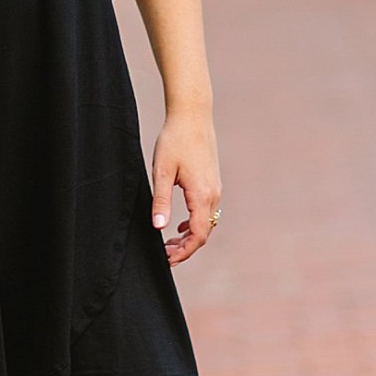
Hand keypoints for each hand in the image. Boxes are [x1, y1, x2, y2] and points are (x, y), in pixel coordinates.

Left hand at [152, 112, 220, 263]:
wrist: (192, 116)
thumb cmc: (174, 140)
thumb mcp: (161, 172)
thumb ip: (161, 201)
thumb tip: (160, 228)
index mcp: (202, 195)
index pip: (197, 235)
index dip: (183, 252)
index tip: (166, 260)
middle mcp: (214, 194)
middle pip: (203, 233)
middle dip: (185, 248)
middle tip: (164, 256)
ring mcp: (216, 188)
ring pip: (206, 223)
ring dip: (189, 236)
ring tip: (168, 244)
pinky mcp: (213, 182)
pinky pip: (207, 211)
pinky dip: (194, 223)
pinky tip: (178, 225)